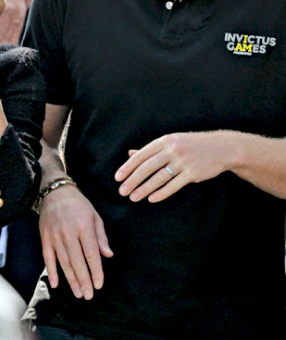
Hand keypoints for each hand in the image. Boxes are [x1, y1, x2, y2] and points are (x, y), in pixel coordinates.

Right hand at [39, 184, 112, 299]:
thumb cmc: (79, 205)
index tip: (99, 284)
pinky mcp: (45, 238)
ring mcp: (55, 236)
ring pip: (64, 262)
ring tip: (78, 293)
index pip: (91, 254)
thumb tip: (108, 255)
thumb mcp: (95, 216)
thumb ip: (101, 237)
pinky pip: (48, 258)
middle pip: (77, 261)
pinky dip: (51, 271)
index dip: (96, 271)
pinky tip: (56, 284)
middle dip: (84, 280)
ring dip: (71, 280)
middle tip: (89, 295)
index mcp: (84, 226)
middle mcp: (69, 232)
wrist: (55, 192)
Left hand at [115, 131, 231, 202]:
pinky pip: (174, 185)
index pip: (141, 155)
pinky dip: (162, 193)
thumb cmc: (191, 145)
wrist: (221, 147)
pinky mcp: (193, 173)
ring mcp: (183, 161)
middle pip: (148, 167)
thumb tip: (130, 154)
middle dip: (133, 180)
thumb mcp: (171, 142)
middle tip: (122, 191)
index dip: (128, 167)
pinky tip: (152, 199)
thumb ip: (150, 149)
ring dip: (144, 189)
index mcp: (165, 140)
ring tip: (133, 197)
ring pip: (159, 177)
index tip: (117, 177)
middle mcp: (172, 149)